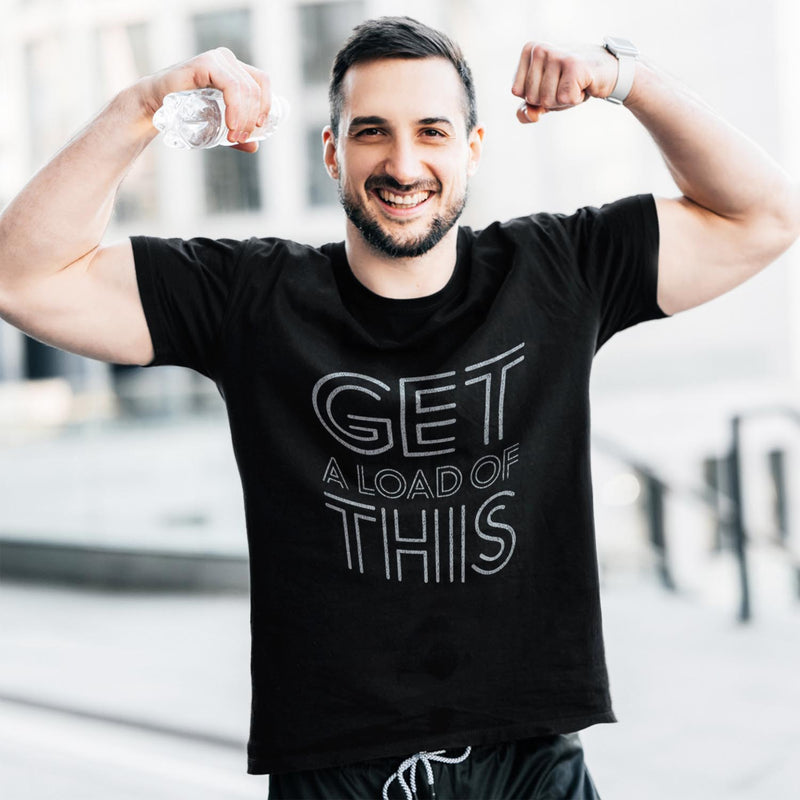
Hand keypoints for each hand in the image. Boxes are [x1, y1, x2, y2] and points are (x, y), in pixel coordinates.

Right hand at [136, 48, 271, 150]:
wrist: (155, 105)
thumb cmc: (185, 112)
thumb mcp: (217, 123)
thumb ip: (237, 132)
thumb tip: (255, 147)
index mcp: (235, 68)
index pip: (262, 82)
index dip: (266, 105)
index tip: (258, 128)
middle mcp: (228, 60)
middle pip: (256, 88)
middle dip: (252, 117)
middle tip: (240, 138)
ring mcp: (217, 59)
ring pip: (246, 89)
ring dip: (244, 117)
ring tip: (234, 136)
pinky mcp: (205, 64)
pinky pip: (231, 86)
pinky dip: (236, 107)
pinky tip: (231, 124)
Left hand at [511, 42, 619, 122]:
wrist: (607, 71)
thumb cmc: (572, 82)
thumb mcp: (544, 97)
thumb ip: (528, 110)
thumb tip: (532, 116)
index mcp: (529, 51)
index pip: (517, 91)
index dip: (536, 96)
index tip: (554, 82)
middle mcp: (540, 49)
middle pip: (532, 98)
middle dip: (551, 100)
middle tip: (567, 83)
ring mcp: (556, 55)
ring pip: (547, 100)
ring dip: (564, 100)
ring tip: (575, 83)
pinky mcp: (573, 65)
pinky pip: (564, 98)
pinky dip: (576, 98)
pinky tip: (584, 84)